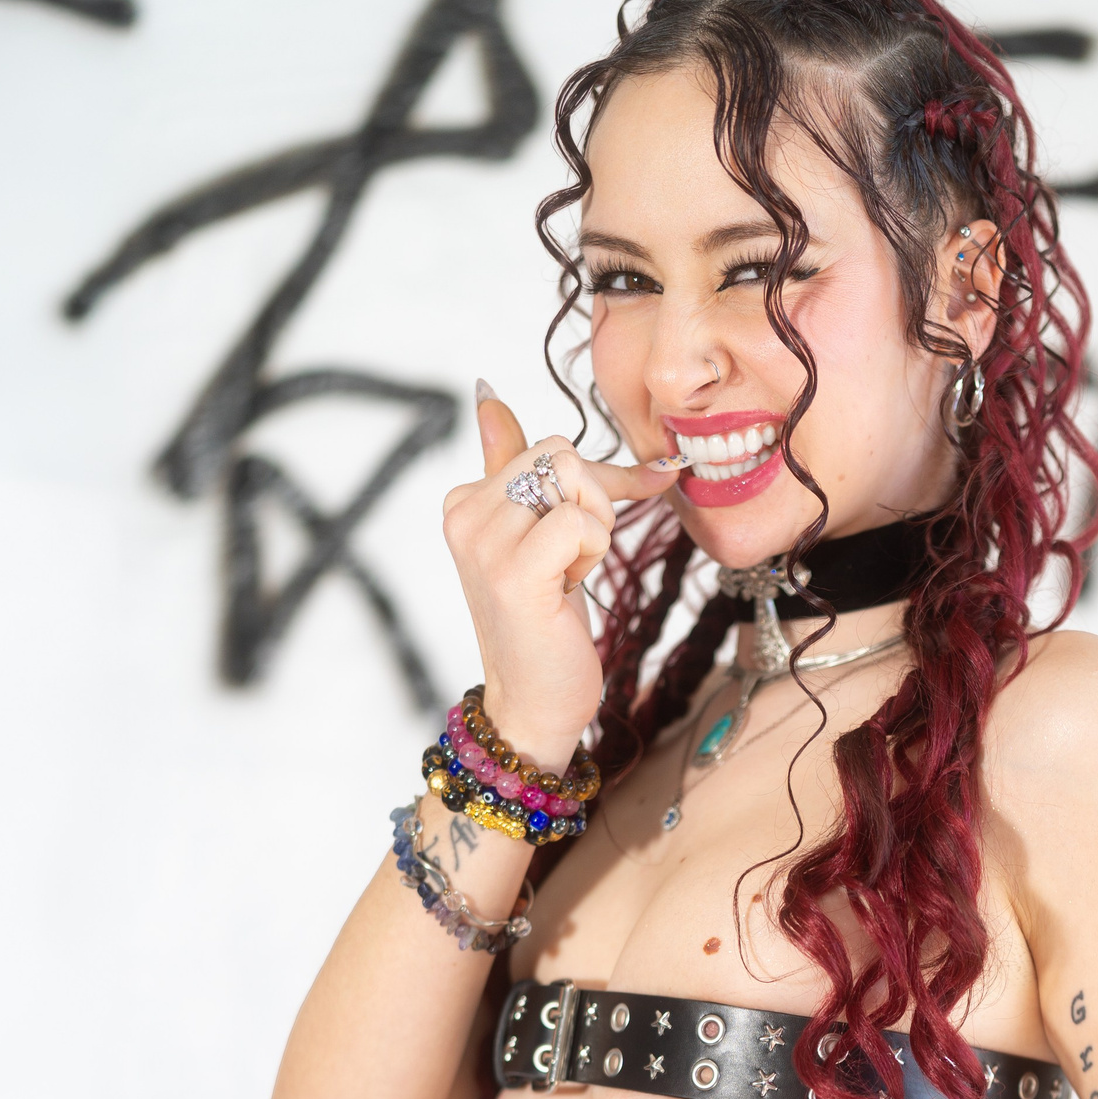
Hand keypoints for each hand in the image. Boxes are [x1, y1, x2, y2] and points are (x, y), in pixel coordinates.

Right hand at [440, 386, 678, 770]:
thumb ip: (513, 468)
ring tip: (568, 575)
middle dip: (595, 502)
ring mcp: (484, 542)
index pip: (548, 446)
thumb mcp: (534, 538)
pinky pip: (580, 521)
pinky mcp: (513, 571)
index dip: (597, 479)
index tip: (633, 495)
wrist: (535, 702)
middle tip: (578, 559)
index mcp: (464, 501)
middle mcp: (464, 514)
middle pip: (562, 454)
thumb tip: (489, 396)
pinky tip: (569, 589)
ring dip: (595, 530)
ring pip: (573, 480)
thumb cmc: (544, 624)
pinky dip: (594, 553)